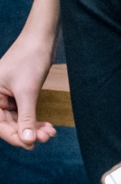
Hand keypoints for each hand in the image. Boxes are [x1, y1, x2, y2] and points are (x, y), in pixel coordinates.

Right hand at [0, 25, 54, 150]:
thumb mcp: (27, 91)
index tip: (31, 145)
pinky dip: (35, 119)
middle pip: (8, 123)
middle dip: (28, 131)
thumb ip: (26, 117)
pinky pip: (24, 112)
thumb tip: (27, 141)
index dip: (14, 136)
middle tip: (47, 137)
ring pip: (18, 119)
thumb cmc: (30, 59)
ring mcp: (6, 96)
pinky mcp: (19, 94)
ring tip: (50, 132)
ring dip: (34, 127)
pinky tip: (48, 126)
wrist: (42, 39)